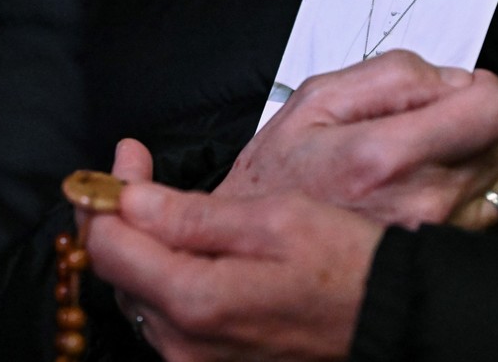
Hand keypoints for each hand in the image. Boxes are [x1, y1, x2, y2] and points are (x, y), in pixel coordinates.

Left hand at [88, 182, 382, 360]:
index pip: (110, 245)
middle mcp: (184, 343)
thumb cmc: (347, 266)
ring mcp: (195, 358)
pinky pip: (165, 313)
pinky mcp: (209, 361)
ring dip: (138, 242)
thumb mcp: (276, 220)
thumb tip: (131, 200)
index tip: (126, 157)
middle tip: (135, 168)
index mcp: (196, 301)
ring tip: (155, 199)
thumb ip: (194, 215)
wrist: (390, 316)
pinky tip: (182, 242)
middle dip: (119, 214)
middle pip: (118, 270)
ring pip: (139, 291)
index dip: (107, 194)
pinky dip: (162, 272)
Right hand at [217, 50, 497, 228]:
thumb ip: (392, 75)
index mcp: (386, 154)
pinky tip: (433, 190)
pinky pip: (495, 211)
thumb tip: (451, 78)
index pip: (493, 108)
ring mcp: (439, 232)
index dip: (480, 89)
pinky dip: (474, 193)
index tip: (457, 92)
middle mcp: (423, 199)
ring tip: (431, 160)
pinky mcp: (444, 253)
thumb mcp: (315, 101)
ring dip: (478, 158)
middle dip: (472, 120)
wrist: (263, 258)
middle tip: (427, 126)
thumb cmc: (281, 181)